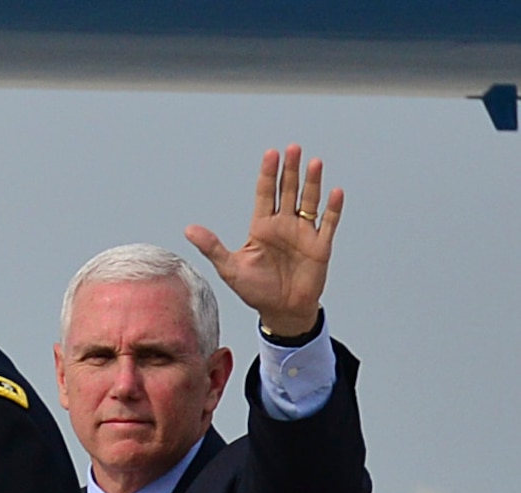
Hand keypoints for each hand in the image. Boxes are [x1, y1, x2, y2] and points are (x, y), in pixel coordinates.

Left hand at [186, 145, 342, 339]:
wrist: (281, 313)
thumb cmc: (256, 291)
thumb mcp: (230, 269)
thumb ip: (212, 247)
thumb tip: (188, 230)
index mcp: (262, 227)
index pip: (265, 193)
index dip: (268, 174)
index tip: (271, 154)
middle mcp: (284, 225)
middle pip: (288, 191)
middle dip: (290, 170)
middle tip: (293, 149)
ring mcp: (303, 234)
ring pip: (309, 201)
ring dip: (312, 183)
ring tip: (314, 163)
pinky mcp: (319, 246)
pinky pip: (328, 224)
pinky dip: (332, 209)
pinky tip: (335, 192)